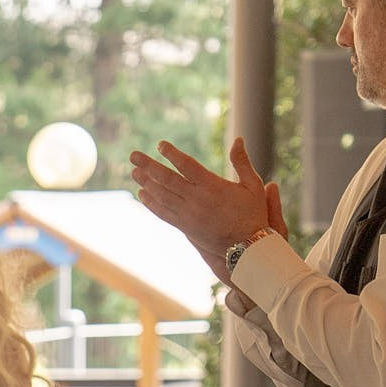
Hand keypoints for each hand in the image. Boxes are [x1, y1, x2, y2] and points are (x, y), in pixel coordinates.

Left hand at [128, 137, 284, 275]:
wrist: (247, 247)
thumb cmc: (252, 214)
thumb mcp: (253, 185)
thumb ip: (242, 162)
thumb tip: (238, 139)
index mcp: (213, 186)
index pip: (187, 166)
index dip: (172, 154)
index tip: (160, 145)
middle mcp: (197, 200)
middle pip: (167, 180)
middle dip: (149, 166)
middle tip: (133, 155)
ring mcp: (188, 215)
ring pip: (162, 196)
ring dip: (146, 183)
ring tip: (134, 172)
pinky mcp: (185, 227)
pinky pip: (163, 213)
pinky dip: (151, 203)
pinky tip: (143, 194)